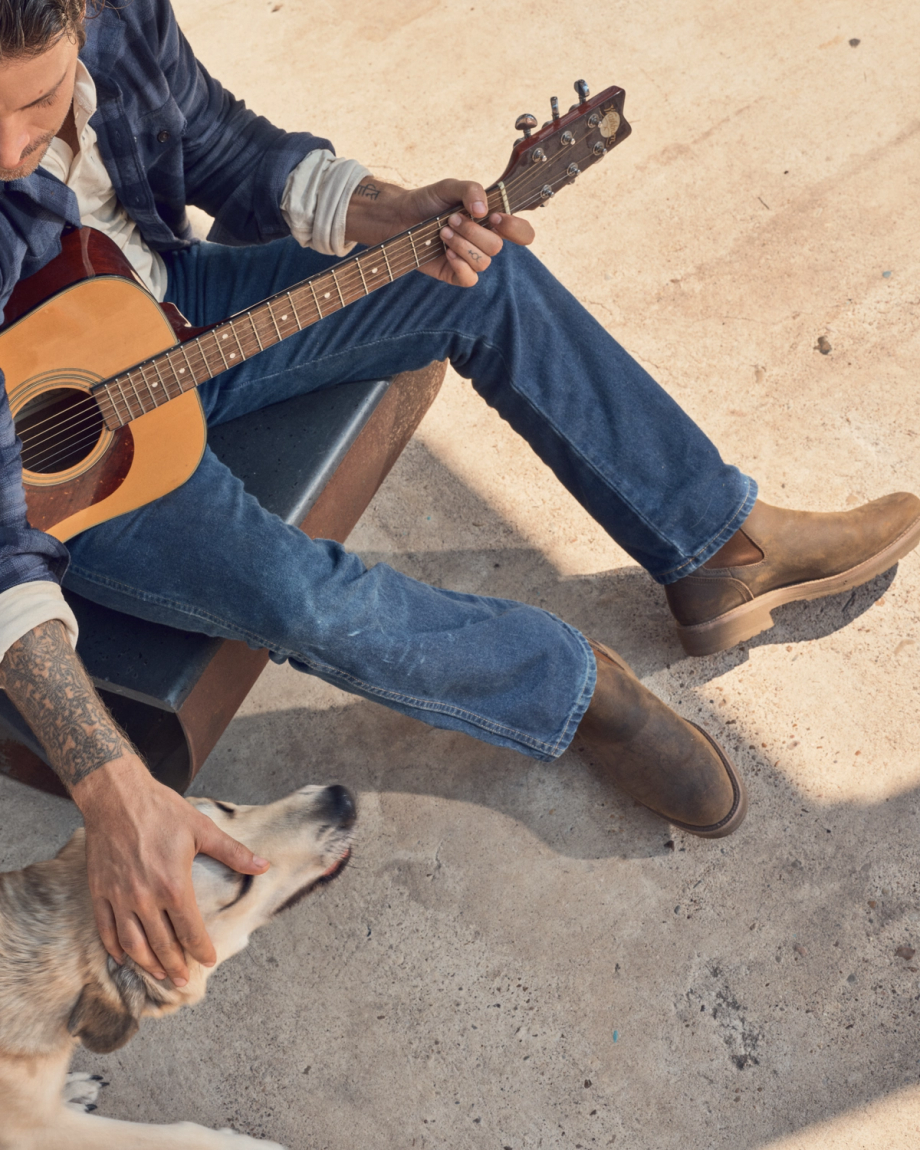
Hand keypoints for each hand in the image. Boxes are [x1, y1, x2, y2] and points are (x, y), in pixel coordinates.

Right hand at [73, 756, 268, 985]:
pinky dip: (114, 948)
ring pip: (132, 944)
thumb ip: (233, 852)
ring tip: (158, 974)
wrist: (116, 796)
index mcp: (173, 885)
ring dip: (147, 964)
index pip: (190, 931)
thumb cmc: (161, 810)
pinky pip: (106, 929)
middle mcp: (144, 897)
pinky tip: (122, 957)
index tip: (208, 960)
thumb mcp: (202, 829)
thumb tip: (263, 866)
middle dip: (175, 966)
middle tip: (184, 980)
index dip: (201, 949)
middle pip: (161, 945)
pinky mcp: (99, 891)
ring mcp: (119, 897)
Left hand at [345, 177, 534, 286]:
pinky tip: (447, 253)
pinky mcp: (455, 273)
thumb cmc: (427, 201)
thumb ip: (471, 190)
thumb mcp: (449, 187)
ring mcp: (471, 259)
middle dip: (473, 232)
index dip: (515, 228)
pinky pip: (470, 279)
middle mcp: (484, 241)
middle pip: (497, 247)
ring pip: (483, 262)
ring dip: (462, 245)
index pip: (522, 233)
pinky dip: (460, 265)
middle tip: (451, 219)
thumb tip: (484, 211)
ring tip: (442, 232)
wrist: (400, 217)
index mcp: (491, 221)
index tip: (494, 216)